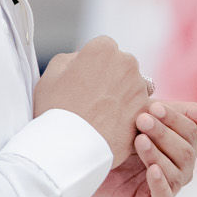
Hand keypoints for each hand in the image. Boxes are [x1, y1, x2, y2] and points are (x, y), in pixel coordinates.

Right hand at [33, 36, 153, 166]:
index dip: (92, 65)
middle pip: (122, 67)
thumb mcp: (50, 74)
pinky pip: (139, 110)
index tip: (84, 81)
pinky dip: (129, 117)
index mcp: (103, 49)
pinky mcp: (146, 112)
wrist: (70, 147)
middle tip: (92, 100)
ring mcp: (140, 88)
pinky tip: (112, 128)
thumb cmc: (56, 110)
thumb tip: (82, 59)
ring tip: (101, 117)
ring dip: (122, 97)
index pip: (104, 49)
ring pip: (133, 88)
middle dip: (111, 78)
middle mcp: (127, 63)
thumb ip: (70, 59)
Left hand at [89, 100, 196, 196]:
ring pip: (176, 174)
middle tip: (141, 121)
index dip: (175, 120)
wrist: (80, 154)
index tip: (153, 108)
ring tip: (138, 141)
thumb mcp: (149, 116)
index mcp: (181, 146)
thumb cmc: (115, 133)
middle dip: (165, 135)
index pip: (191, 132)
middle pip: (187, 152)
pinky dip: (160, 185)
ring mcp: (165, 187)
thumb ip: (186, 114)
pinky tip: (151, 169)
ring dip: (158, 155)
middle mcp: (178, 168)